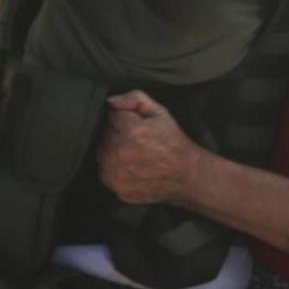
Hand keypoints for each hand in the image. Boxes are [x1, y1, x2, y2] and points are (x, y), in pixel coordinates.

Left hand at [97, 90, 201, 205]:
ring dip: (112, 151)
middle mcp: (122, 154)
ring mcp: (119, 174)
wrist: (187, 174)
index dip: (123, 118)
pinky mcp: (119, 189)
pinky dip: (112, 169)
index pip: (112, 116)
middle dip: (117, 134)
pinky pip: (104, 173)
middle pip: (104, 135)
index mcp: (131, 131)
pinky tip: (129, 166)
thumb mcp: (159, 112)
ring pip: (102, 154)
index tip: (135, 124)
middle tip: (135, 140)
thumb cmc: (173, 142)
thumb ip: (134, 99)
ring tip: (132, 153)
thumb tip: (111, 101)